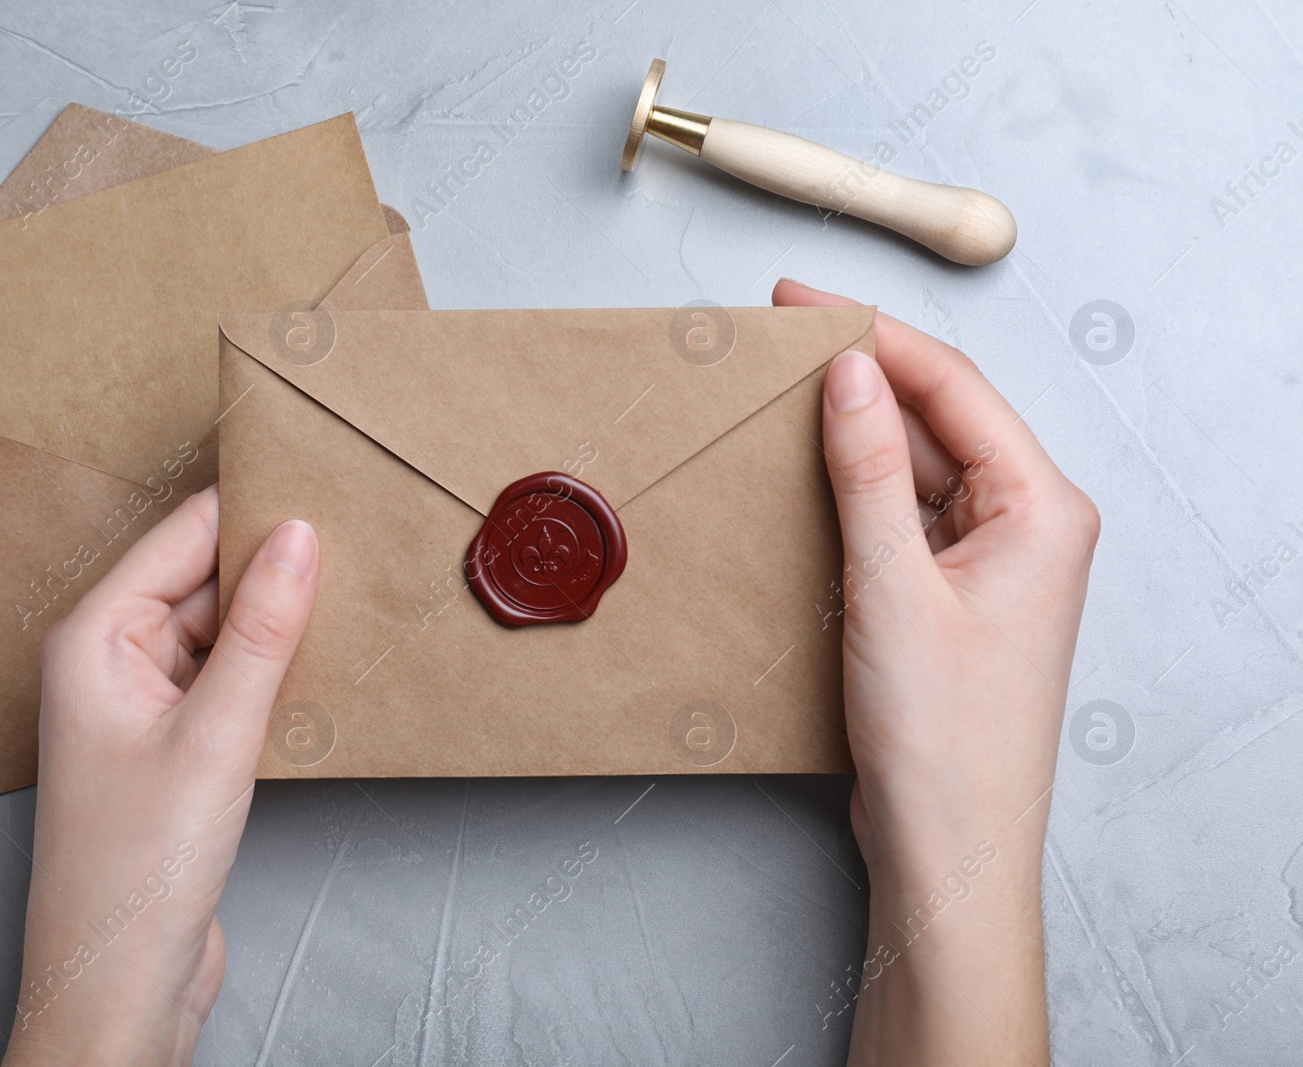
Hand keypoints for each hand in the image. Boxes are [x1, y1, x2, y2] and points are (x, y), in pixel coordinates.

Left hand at [1, 487, 318, 1065]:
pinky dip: (272, 673)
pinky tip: (320, 671)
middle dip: (273, 568)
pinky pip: (228, 680)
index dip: (253, 510)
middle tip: (355, 546)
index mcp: (93, 637)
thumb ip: (260, 631)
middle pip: (203, 580)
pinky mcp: (175, 747)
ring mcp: (143, 706)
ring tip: (350, 605)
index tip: (323, 483)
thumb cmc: (134, 873)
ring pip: (221, 633)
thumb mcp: (214, 735)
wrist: (120, 985)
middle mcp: (110, 661)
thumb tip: (300, 539)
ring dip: (276, 626)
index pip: (182, 537)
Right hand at [774, 280, 1097, 1065]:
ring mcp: (992, 560)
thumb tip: (850, 374)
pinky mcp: (953, 593)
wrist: (951, 848)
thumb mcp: (892, 588)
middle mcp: (1028, 524)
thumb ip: (871, 471)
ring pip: (918, 464)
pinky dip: (856, 490)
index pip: (953, 386)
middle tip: (777, 341)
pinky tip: (805, 477)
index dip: (873, 335)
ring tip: (778, 400)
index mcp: (1042, 508)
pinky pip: (904, 514)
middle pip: (938, 418)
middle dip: (860, 378)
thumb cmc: (945, 740)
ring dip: (854, 433)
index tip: (801, 302)